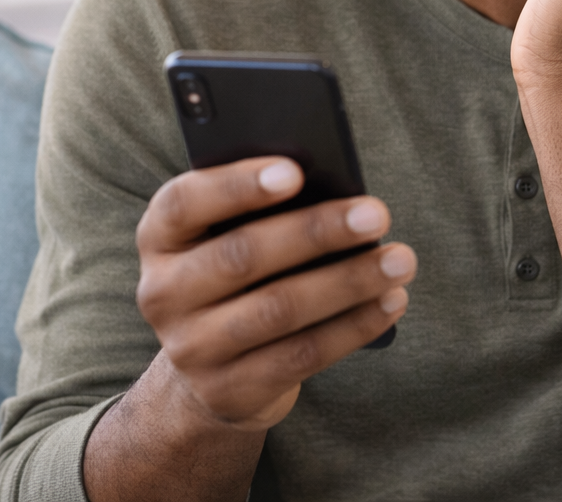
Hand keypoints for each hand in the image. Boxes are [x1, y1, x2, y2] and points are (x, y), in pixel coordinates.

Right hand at [133, 156, 416, 431]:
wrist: (212, 371)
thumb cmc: (240, 274)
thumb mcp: (232, 235)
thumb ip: (265, 209)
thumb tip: (337, 188)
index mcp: (160, 238)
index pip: (184, 203)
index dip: (238, 185)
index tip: (296, 170)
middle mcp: (163, 293)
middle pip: (243, 256)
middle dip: (317, 231)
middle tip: (377, 213)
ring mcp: (192, 348)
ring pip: (279, 309)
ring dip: (349, 281)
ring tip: (401, 259)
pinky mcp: (230, 390)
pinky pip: (302, 355)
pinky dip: (354, 325)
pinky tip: (392, 301)